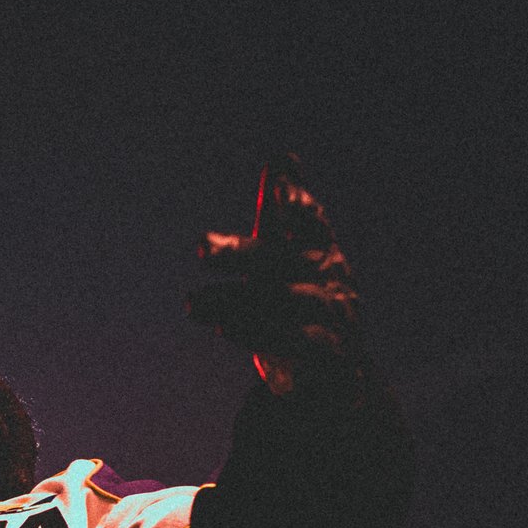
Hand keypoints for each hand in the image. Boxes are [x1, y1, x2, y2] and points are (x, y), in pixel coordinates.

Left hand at [187, 154, 362, 396]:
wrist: (334, 372)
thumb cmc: (304, 301)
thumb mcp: (289, 256)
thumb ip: (281, 213)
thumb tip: (283, 156)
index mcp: (323, 250)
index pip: (313, 222)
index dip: (299, 207)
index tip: (278, 193)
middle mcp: (333, 279)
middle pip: (283, 261)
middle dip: (241, 254)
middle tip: (200, 248)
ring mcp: (335, 317)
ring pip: (284, 302)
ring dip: (234, 301)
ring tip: (192, 304)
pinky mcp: (329, 354)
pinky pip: (293, 341)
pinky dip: (255, 333)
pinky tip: (221, 328)